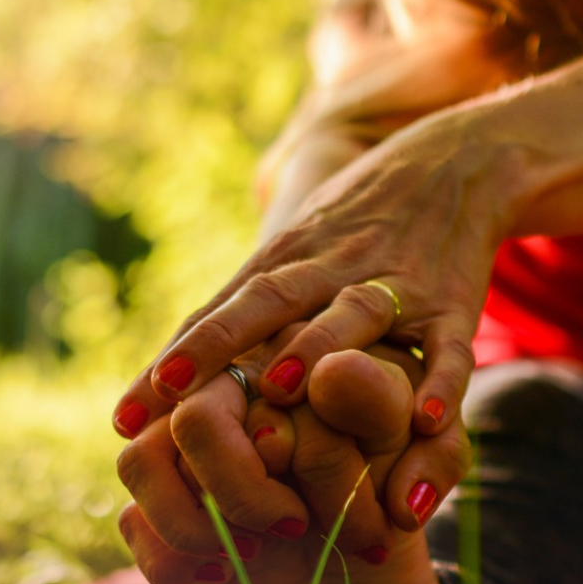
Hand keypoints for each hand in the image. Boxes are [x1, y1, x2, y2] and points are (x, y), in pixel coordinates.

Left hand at [113, 113, 512, 514]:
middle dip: (217, 346)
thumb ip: (247, 305)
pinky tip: (428, 420)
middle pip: (269, 302)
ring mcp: (397, 282)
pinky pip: (450, 346)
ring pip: (354, 314)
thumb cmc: (363, 220)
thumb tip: (172, 379)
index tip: (123, 417)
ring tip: (279, 389)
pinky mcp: (454, 302)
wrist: (459, 163)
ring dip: (316, 348)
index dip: (173, 360)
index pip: (220, 310)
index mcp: (291, 258)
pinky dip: (442, 381)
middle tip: (169, 397)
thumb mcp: (301, 244)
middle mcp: (335, 266)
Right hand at [119, 343, 471, 583]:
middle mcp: (226, 393)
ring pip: (142, 459)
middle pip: (193, 415)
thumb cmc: (405, 485)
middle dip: (239, 484)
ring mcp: (186, 451)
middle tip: (294, 526)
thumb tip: (329, 372)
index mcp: (286, 353)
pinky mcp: (163, 507)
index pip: (246, 368)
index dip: (275, 416)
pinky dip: (173, 553)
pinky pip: (135, 520)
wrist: (380, 582)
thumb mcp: (422, 444)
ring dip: (192, 517)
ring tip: (260, 548)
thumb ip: (380, 404)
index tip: (287, 459)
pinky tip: (224, 571)